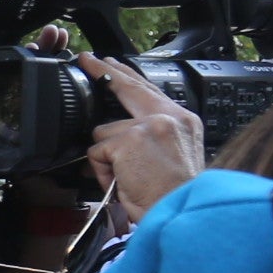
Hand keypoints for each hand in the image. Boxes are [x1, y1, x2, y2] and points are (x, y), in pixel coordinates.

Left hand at [78, 57, 204, 226]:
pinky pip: (97, 151)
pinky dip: (102, 171)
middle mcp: (170, 117)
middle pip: (129, 86)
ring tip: (126, 179)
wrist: (182, 212)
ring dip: (107, 158)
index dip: (128, 76)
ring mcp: (149, 125)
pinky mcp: (129, 140)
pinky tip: (120, 182)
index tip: (113, 62)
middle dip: (104, 71)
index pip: (150, 90)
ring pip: (105, 132)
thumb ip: (152, 137)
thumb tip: (119, 132)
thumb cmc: (175, 196)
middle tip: (88, 59)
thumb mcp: (172, 158)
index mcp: (184, 121)